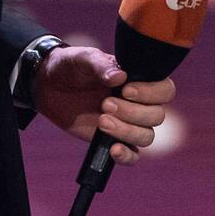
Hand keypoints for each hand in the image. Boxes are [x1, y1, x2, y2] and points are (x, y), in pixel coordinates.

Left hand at [32, 45, 175, 165]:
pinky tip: (113, 149)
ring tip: (101, 121)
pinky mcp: (114, 140)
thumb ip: (100, 65)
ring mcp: (128, 123)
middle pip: (157, 116)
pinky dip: (126, 156)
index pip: (165, 90)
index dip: (151, 93)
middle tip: (105, 104)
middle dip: (133, 113)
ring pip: (147, 136)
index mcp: (138, 80)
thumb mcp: (83, 59)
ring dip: (127, 132)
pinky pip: (132, 156)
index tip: (126, 90)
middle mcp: (138, 103)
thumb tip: (120, 76)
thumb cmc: (72, 66)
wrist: (49, 86)